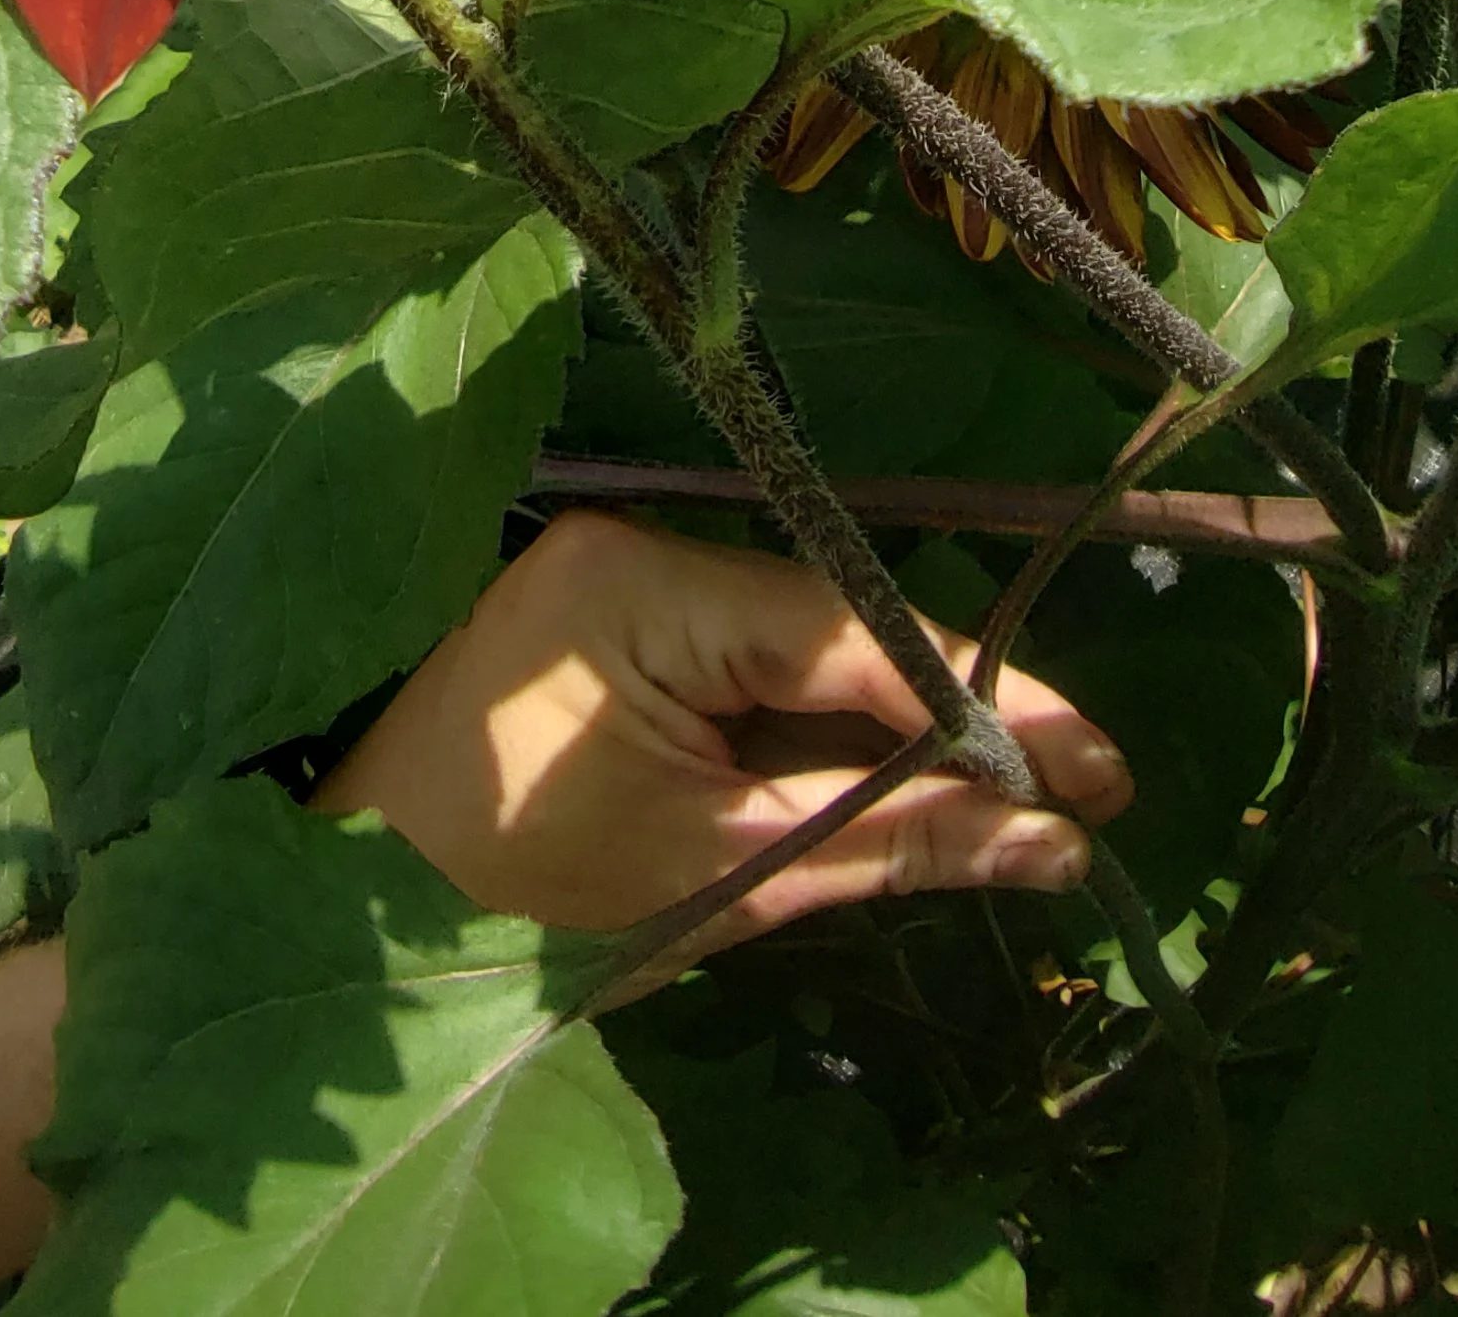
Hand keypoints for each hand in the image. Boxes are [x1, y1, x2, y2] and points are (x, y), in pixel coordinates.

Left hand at [317, 509, 1130, 948]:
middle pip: (838, 629)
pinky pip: (750, 666)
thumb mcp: (723, 874)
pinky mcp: (615, 624)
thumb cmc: (519, 900)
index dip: (984, 702)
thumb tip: (1054, 841)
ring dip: (898, 726)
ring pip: (802, 650)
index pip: (853, 633)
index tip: (1098, 768)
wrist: (359, 910)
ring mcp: (622, 579)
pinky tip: (909, 783)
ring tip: (1025, 799)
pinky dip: (822, 731)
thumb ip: (888, 844)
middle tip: (1088, 792)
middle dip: (957, 715)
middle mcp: (640, 547)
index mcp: (646, 586)